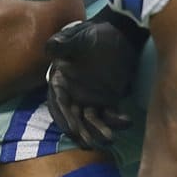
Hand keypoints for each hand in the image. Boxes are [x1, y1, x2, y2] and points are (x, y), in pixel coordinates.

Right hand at [45, 17, 140, 147]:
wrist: (120, 32)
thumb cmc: (95, 33)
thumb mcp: (78, 37)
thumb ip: (64, 43)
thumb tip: (50, 48)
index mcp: (60, 79)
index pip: (58, 102)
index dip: (63, 116)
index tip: (72, 129)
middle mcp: (72, 92)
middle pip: (73, 116)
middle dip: (81, 131)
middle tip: (90, 143)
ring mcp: (89, 97)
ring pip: (90, 120)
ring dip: (97, 131)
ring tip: (110, 140)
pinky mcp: (107, 99)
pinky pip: (108, 115)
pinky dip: (115, 121)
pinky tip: (126, 122)